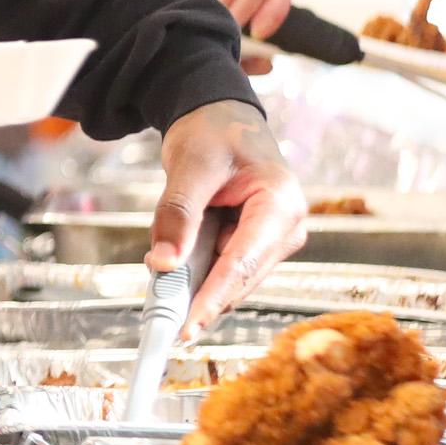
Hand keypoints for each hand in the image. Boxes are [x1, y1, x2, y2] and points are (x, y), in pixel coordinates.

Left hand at [146, 99, 307, 326]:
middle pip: (238, 278)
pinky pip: (223, 269)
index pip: (242, 263)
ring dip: (196, 282)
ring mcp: (273, 239)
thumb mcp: (190, 165)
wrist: (221, 115)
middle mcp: (286, 227)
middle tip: (159, 316)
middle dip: (199, 295)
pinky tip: (176, 266)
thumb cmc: (213, 131)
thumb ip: (178, 214)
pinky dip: (197, 272)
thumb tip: (163, 264)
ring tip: (162, 277)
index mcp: (280, 203)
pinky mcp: (257, 245)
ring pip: (229, 279)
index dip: (212, 299)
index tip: (187, 328)